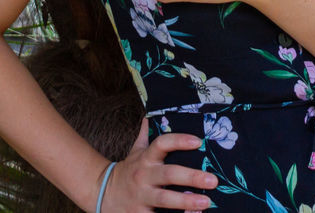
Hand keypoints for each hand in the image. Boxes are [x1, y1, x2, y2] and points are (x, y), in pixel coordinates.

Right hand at [99, 118, 215, 211]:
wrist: (102, 194)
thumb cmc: (128, 171)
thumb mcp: (136, 150)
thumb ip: (147, 134)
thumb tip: (155, 111)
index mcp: (146, 158)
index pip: (162, 144)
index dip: (179, 141)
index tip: (198, 141)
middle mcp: (144, 176)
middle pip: (169, 174)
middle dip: (191, 177)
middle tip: (213, 180)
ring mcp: (141, 197)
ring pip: (165, 199)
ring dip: (186, 202)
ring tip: (207, 202)